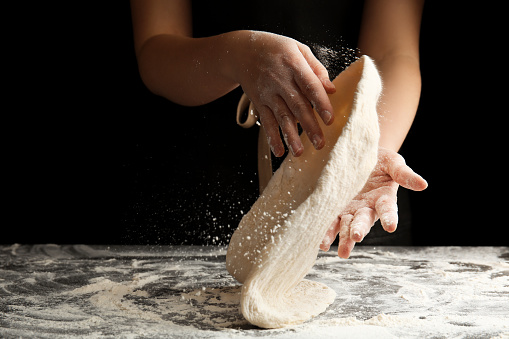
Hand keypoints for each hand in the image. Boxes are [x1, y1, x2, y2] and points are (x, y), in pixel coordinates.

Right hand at [228, 31, 335, 156]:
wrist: (242, 51)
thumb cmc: (276, 49)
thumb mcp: (298, 49)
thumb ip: (316, 69)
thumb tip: (332, 90)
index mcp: (294, 65)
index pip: (310, 86)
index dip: (320, 103)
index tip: (330, 119)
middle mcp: (280, 81)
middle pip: (297, 106)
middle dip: (309, 126)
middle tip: (320, 144)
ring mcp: (268, 93)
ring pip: (281, 117)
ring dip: (290, 136)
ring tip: (299, 152)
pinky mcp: (259, 102)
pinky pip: (266, 122)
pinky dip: (272, 137)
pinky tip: (279, 151)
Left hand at [320, 148, 427, 257]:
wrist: (357, 156)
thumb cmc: (380, 161)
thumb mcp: (393, 162)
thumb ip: (404, 174)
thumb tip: (424, 185)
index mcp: (383, 199)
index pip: (388, 210)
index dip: (389, 218)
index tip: (390, 226)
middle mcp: (367, 208)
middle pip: (363, 221)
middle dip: (359, 229)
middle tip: (356, 237)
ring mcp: (350, 210)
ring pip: (345, 226)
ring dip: (341, 237)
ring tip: (336, 250)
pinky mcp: (335, 208)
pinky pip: (330, 221)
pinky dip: (326, 232)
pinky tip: (321, 243)